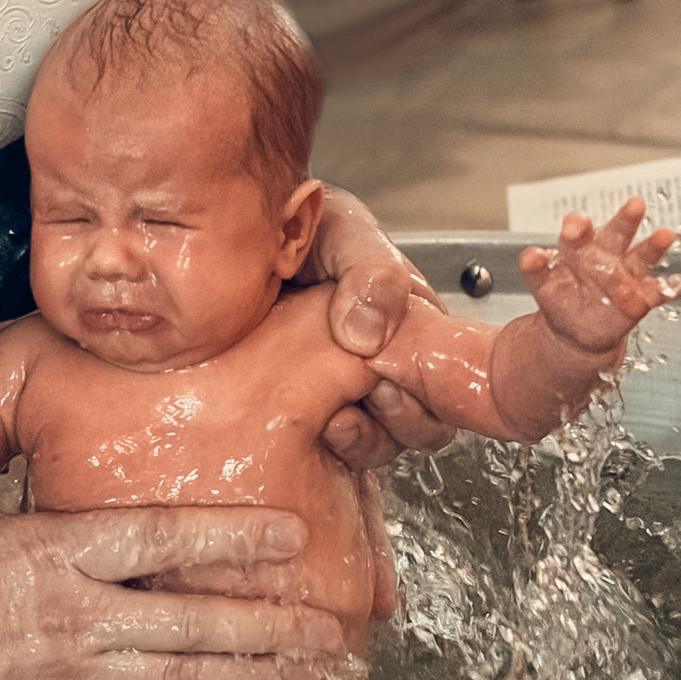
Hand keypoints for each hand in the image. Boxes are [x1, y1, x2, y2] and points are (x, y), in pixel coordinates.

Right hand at [0, 506, 347, 679]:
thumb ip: (31, 518)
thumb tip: (75, 502)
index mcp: (56, 549)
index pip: (164, 535)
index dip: (234, 537)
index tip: (291, 534)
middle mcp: (76, 613)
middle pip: (195, 617)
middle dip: (270, 625)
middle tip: (329, 629)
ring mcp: (70, 677)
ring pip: (183, 678)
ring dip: (253, 677)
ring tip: (311, 675)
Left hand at [301, 186, 456, 470]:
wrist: (231, 243)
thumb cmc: (298, 225)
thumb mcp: (342, 229)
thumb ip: (371, 270)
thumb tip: (373, 333)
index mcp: (412, 319)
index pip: (449, 371)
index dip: (433, 382)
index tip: (396, 371)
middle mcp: (390, 362)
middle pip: (427, 419)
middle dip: (406, 418)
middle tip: (374, 392)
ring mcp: (350, 394)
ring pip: (386, 443)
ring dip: (370, 438)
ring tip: (337, 419)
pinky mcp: (310, 416)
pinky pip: (337, 454)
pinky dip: (332, 448)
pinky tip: (313, 428)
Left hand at [520, 198, 680, 355]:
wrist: (575, 330)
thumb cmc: (560, 299)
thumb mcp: (543, 286)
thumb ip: (537, 270)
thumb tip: (530, 255)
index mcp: (580, 248)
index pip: (580, 232)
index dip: (579, 227)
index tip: (578, 225)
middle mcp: (607, 255)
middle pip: (618, 233)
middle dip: (626, 220)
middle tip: (635, 205)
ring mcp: (627, 275)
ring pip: (643, 256)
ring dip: (654, 246)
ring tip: (666, 236)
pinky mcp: (641, 297)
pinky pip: (663, 290)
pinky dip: (680, 286)